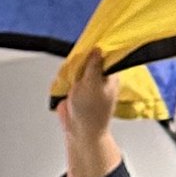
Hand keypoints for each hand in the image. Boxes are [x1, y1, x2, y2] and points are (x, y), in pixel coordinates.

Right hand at [55, 50, 120, 176]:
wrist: (79, 131)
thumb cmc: (91, 112)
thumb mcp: (92, 84)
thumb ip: (94, 65)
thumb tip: (97, 49)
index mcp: (110, 75)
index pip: (105, 54)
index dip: (96, 48)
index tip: (87, 45)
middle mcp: (100, 76)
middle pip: (89, 58)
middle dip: (80, 60)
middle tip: (77, 67)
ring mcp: (87, 82)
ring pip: (77, 66)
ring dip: (71, 70)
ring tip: (72, 79)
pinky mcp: (76, 88)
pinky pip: (69, 76)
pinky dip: (65, 77)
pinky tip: (65, 82)